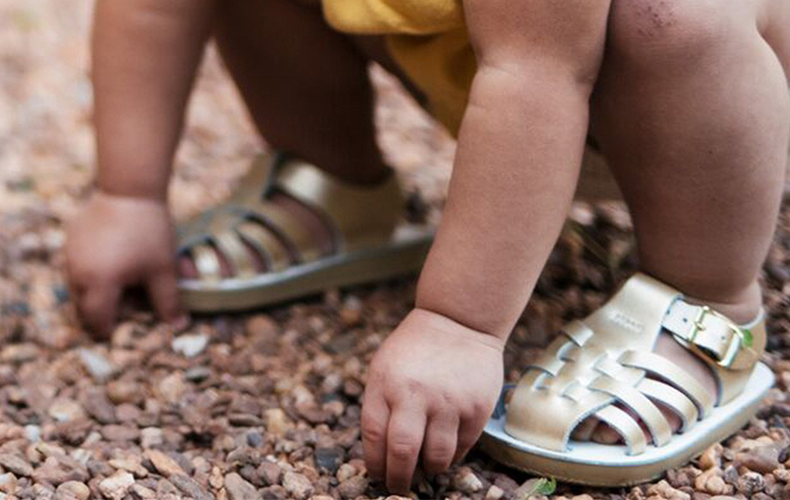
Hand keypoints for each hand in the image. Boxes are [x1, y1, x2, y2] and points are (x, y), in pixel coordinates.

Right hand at [65, 191, 184, 335]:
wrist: (129, 190)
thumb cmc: (149, 233)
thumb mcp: (163, 269)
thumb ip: (168, 300)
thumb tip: (178, 325)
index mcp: (99, 284)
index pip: (97, 319)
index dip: (108, 329)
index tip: (117, 332)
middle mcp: (77, 272)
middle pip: (82, 305)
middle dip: (98, 312)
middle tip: (117, 313)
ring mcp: (70, 254)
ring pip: (76, 285)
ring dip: (93, 292)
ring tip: (116, 286)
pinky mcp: (71, 238)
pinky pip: (76, 264)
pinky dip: (89, 271)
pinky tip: (111, 261)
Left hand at [361, 308, 504, 492]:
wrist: (459, 321)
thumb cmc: (415, 348)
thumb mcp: (383, 367)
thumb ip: (379, 405)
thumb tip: (378, 453)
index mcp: (387, 384)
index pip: (374, 436)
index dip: (374, 463)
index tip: (378, 474)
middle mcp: (417, 395)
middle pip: (403, 453)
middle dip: (398, 479)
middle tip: (399, 487)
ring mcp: (449, 402)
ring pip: (436, 457)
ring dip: (428, 469)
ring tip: (425, 465)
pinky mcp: (477, 408)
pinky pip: (463, 447)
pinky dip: (452, 455)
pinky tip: (446, 447)